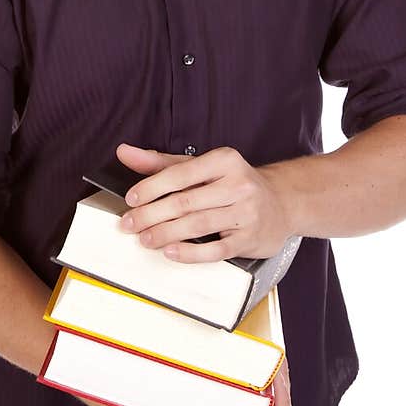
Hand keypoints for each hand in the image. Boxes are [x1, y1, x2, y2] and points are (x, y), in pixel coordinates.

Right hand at [81, 355, 290, 405]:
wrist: (93, 369)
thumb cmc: (119, 398)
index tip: (279, 383)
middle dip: (280, 395)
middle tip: (280, 362)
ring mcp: (208, 405)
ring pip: (254, 401)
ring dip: (268, 381)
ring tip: (272, 353)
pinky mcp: (201, 385)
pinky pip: (237, 382)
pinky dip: (251, 369)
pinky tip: (252, 348)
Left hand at [114, 142, 294, 262]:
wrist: (282, 204)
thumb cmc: (233, 184)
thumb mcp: (202, 166)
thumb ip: (161, 162)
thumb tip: (124, 152)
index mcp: (225, 160)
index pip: (181, 173)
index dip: (152, 187)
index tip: (131, 199)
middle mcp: (238, 184)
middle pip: (186, 201)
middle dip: (152, 214)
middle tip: (130, 224)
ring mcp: (246, 213)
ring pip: (199, 225)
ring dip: (166, 234)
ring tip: (145, 239)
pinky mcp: (250, 239)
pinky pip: (216, 250)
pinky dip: (191, 253)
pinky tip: (171, 252)